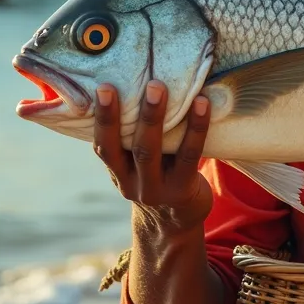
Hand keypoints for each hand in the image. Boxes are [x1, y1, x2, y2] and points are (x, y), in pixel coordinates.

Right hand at [93, 80, 212, 232]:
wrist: (176, 220)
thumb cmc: (157, 174)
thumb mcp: (136, 163)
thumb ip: (132, 136)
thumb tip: (135, 82)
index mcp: (117, 171)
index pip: (103, 146)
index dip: (101, 118)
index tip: (102, 88)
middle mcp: (131, 183)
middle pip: (127, 147)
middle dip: (127, 114)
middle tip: (137, 83)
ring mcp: (155, 190)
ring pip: (151, 152)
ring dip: (155, 117)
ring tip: (160, 87)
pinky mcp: (181, 190)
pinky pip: (188, 156)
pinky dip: (195, 128)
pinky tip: (202, 104)